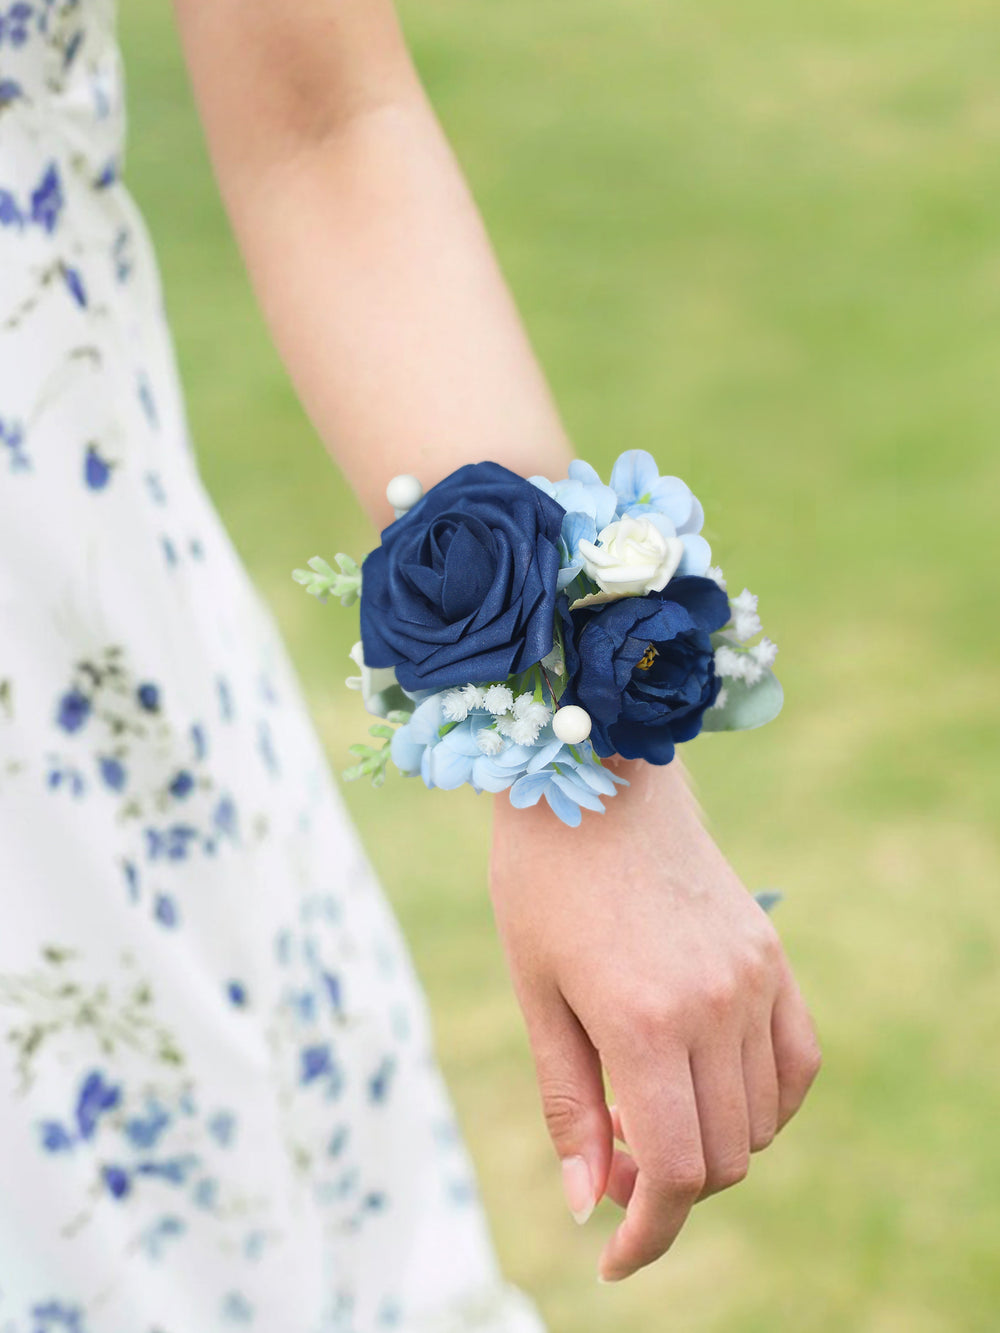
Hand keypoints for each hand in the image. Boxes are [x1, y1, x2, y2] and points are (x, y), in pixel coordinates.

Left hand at [489, 755, 820, 1282]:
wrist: (595, 778)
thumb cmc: (542, 882)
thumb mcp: (535, 994)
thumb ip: (567, 1104)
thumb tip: (589, 1204)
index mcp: (642, 1022)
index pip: (676, 1173)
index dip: (649, 1233)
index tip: (615, 1256)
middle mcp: (713, 1007)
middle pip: (723, 1156)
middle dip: (669, 1190)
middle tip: (614, 1161)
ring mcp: (753, 979)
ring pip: (762, 1119)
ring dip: (715, 1145)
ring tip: (652, 1112)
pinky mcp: (772, 956)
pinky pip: (797, 1063)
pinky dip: (765, 1100)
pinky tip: (714, 1087)